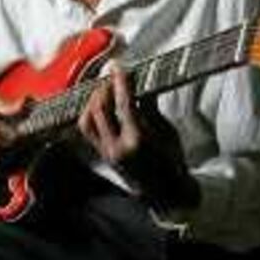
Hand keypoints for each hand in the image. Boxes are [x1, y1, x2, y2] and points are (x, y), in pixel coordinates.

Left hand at [78, 63, 199, 210]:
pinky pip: (87, 130)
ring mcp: (107, 152)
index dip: (120, 82)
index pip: (124, 104)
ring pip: (87, 120)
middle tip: (112, 77)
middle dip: (104, 88)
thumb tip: (140, 85)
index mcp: (137, 140)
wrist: (165, 192)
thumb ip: (150, 108)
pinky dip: (91, 114)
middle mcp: (117, 147)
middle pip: (100, 109)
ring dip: (93, 101)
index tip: (118, 67)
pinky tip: (100, 106)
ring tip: (104, 91)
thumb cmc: (172, 162)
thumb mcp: (167, 132)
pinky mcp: (102, 155)